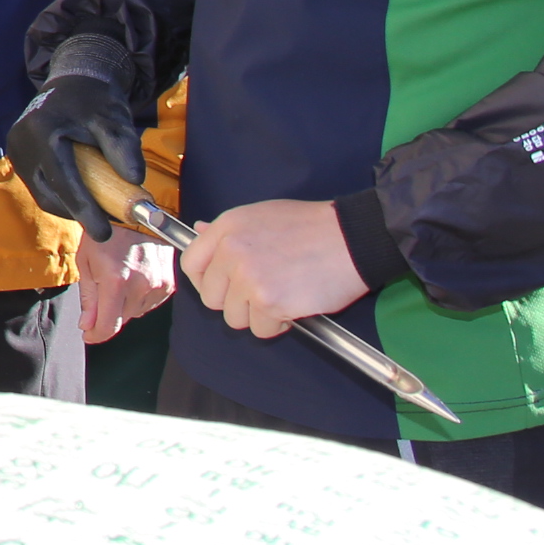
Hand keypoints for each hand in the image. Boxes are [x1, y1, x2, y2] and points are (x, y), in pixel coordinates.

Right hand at [5, 38, 146, 239]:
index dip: (85, 209)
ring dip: (70, 207)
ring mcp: (17, 152)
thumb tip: (135, 181)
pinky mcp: (20, 158)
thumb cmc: (94, 101)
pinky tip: (83, 197)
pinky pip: (41, 187)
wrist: (71, 83)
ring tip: (98, 211)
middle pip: (49, 193)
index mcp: (42, 130)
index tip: (105, 232)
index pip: (63, 179)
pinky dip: (62, 197)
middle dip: (78, 213)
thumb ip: (124, 148)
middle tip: (107, 226)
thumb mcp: (115, 119)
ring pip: (44, 195)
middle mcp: (22, 143)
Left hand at [74, 224, 176, 343]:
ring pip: (136, 312)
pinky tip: (134, 279)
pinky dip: (140, 297)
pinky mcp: (169, 283)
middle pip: (122, 319)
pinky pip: (150, 303)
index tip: (88, 334)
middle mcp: (140, 285)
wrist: (134, 215)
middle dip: (109, 311)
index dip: (96, 334)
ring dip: (125, 304)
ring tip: (120, 278)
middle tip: (102, 289)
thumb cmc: (105, 236)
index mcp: (116, 281)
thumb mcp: (86, 263)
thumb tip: (88, 326)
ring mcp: (158, 284)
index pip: (108, 325)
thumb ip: (88, 298)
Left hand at [180, 198, 367, 337]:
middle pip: (211, 298)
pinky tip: (294, 305)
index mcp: (227, 228)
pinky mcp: (270, 301)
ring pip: (235, 318)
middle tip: (262, 293)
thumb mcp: (262, 215)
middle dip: (236, 302)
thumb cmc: (312, 226)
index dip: (205, 282)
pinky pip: (262, 329)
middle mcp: (231, 252)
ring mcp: (249, 277)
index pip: (191, 264)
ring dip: (258, 315)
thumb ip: (229, 231)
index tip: (222, 288)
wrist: (352, 237)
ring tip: (283, 295)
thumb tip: (199, 231)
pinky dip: (278, 325)